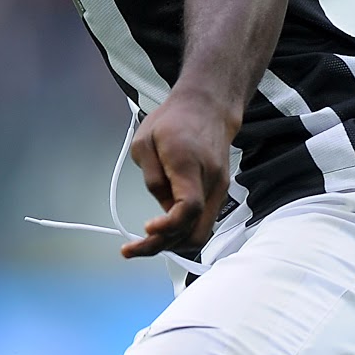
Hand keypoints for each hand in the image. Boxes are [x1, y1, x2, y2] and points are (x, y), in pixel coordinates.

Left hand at [122, 89, 238, 260]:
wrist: (208, 107)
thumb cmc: (174, 119)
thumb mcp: (144, 142)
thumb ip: (151, 178)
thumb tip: (160, 206)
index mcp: (189, 164)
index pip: (189, 208)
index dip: (168, 227)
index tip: (147, 228)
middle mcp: (210, 180)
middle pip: (197, 231)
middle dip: (165, 246)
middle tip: (135, 247)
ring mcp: (219, 188)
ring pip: (201, 232)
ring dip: (174, 242)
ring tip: (146, 241)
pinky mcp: (219, 192)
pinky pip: (203, 221)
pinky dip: (183, 231)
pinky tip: (164, 228)